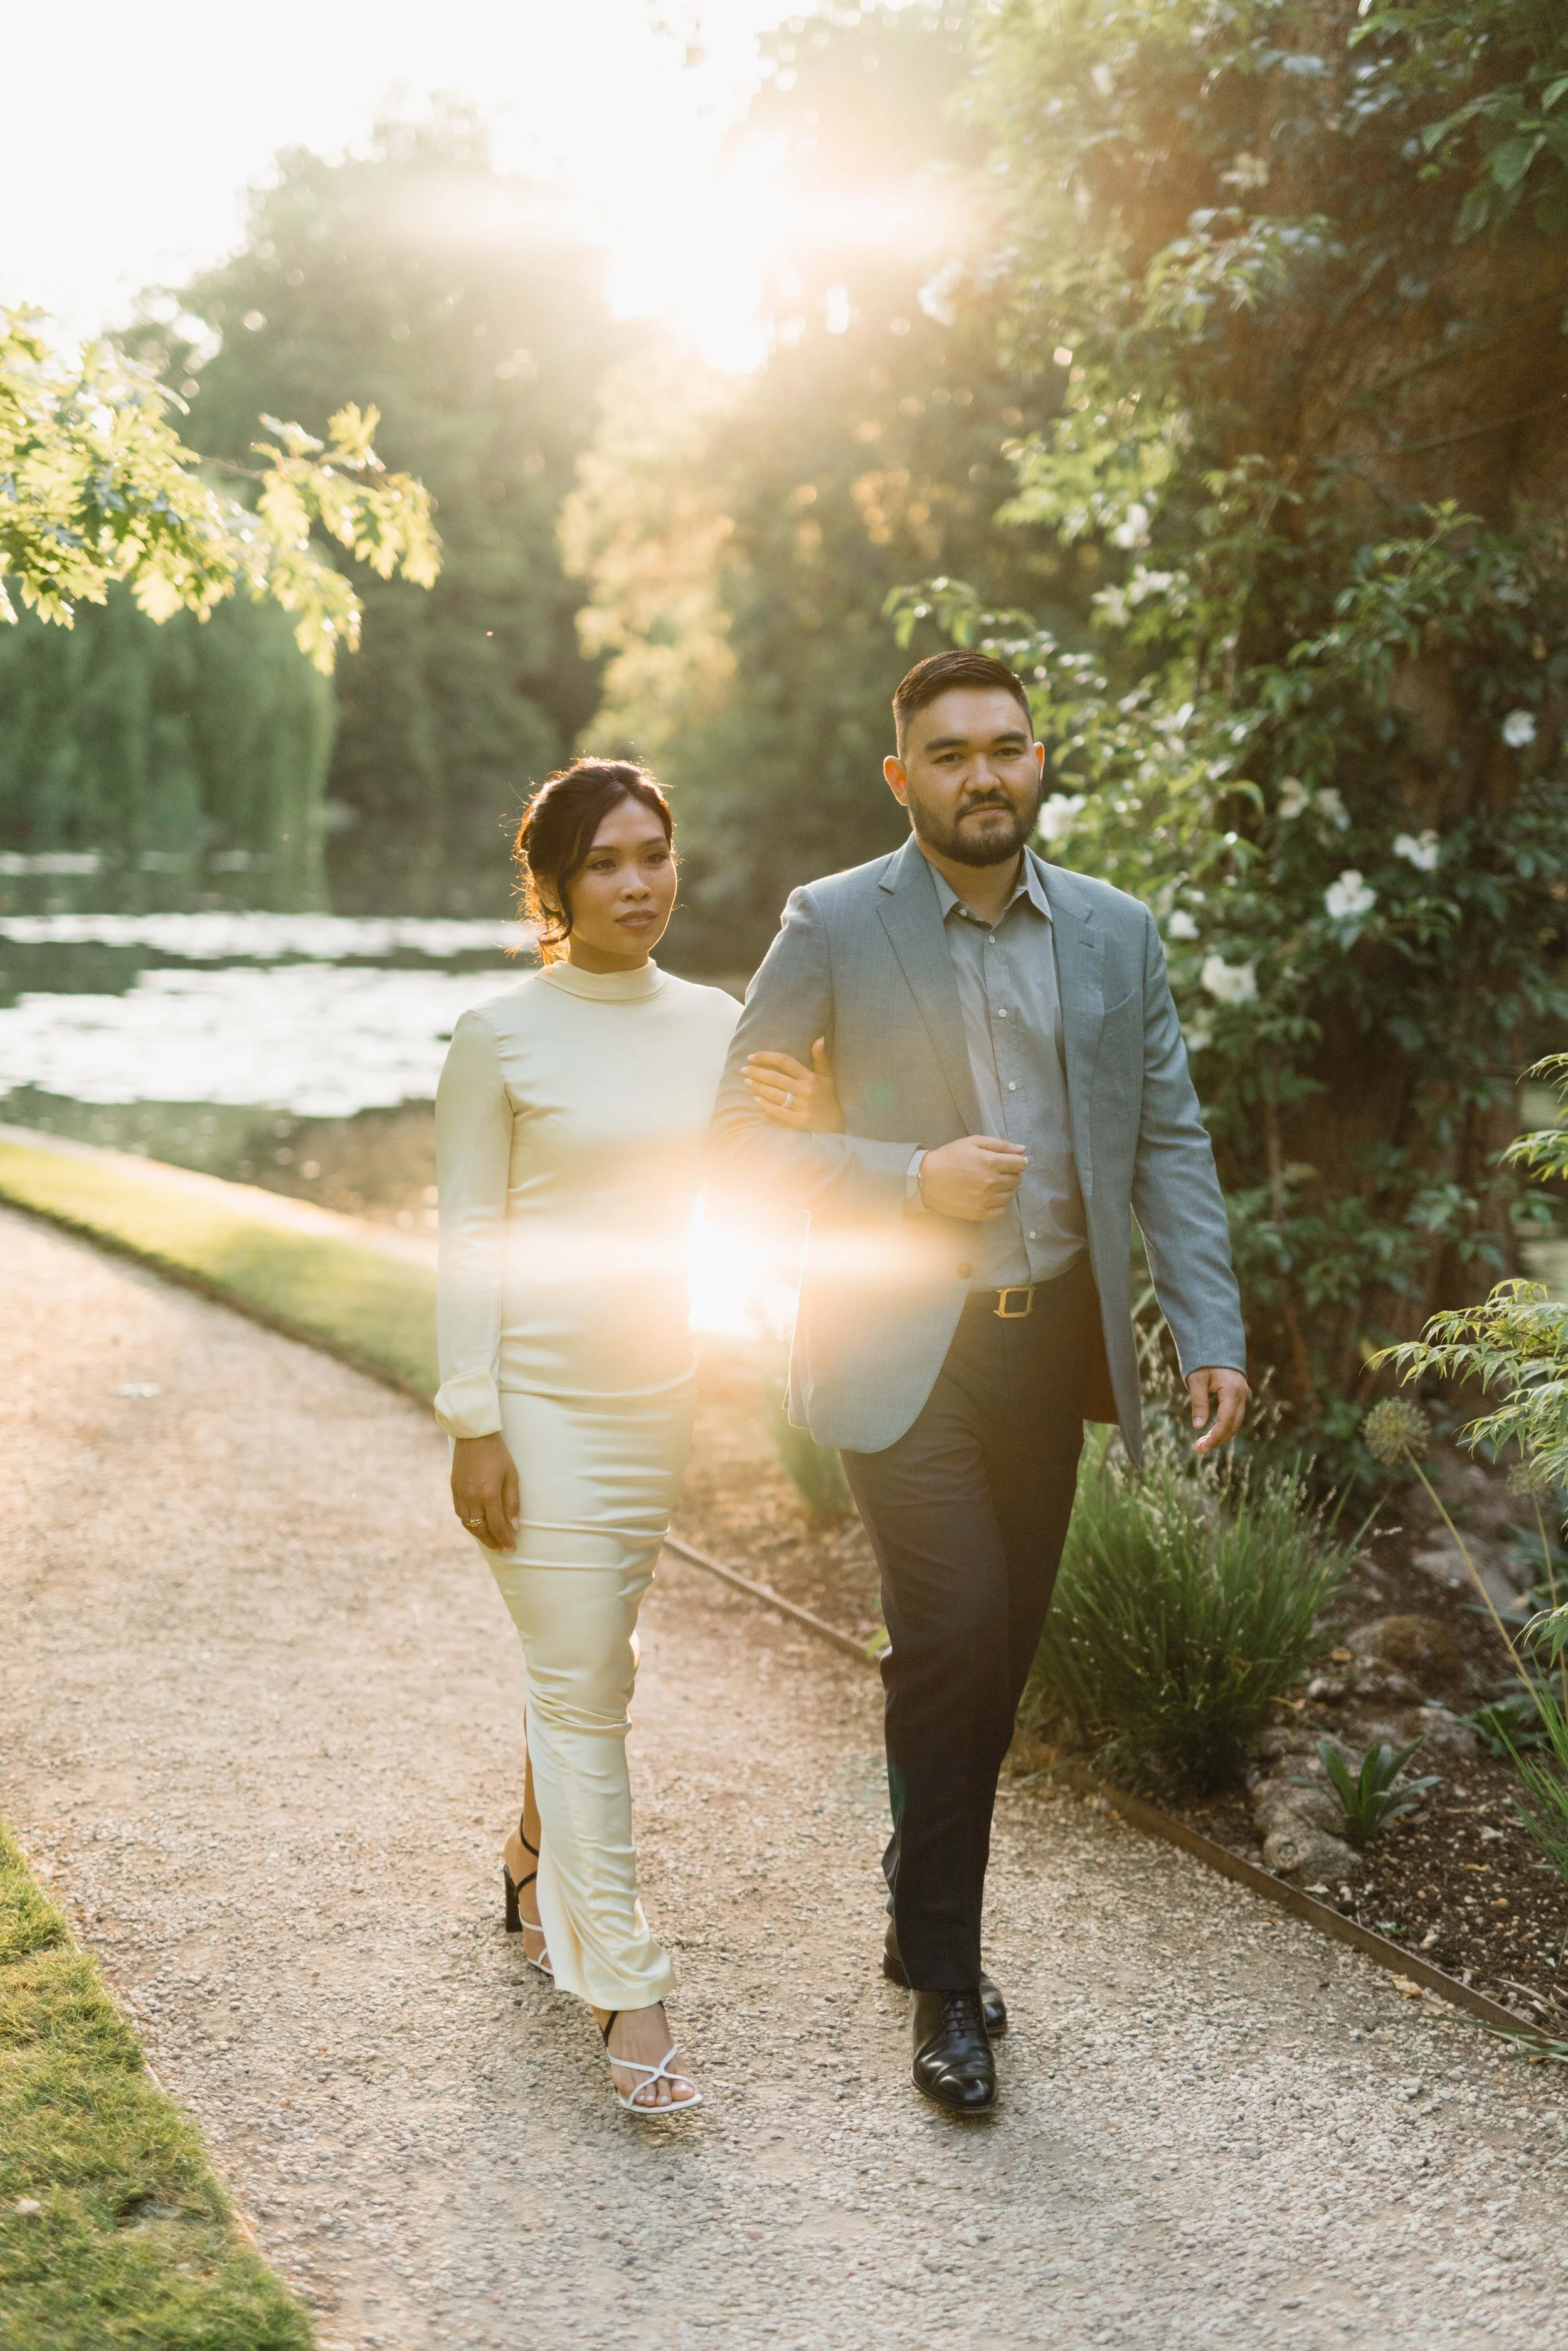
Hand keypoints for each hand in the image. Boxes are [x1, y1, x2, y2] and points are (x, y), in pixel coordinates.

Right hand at [451, 1432, 518, 1549]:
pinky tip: (477, 1524)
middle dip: (492, 1542)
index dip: (505, 1539)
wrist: (474, 1436)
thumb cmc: (498, 1454)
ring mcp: (460, 1494)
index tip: (512, 1547)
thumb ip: (512, 1502)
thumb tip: (514, 1526)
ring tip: (491, 1540)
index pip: (497, 1526)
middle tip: (502, 1548)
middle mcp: (472, 1498)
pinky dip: (469, 1523)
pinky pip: (460, 1513)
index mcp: (488, 1494)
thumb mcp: (511, 1476)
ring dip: (480, 1535)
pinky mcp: (454, 1489)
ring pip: (468, 1524)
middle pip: (480, 1530)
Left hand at [744, 1038, 843, 1132]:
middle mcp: (805, 1090)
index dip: (766, 1057)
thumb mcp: (827, 1075)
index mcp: (810, 1077)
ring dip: (758, 1087)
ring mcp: (801, 1106)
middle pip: (776, 1078)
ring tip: (746, 1082)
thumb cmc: (827, 1096)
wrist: (834, 1123)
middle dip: (757, 1072)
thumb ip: (820, 1057)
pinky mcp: (797, 1120)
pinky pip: (777, 1111)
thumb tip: (819, 1038)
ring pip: (774, 1094)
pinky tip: (756, 1099)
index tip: (752, 1056)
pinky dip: (765, 1105)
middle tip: (744, 1069)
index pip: (785, 1062)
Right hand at [917, 1135, 1027, 1220]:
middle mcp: (991, 1182)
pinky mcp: (979, 1213)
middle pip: (1017, 1180)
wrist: (926, 1179)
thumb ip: (1000, 1145)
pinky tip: (986, 1196)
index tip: (1009, 1162)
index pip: (1021, 1164)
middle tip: (996, 1171)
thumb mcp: (972, 1142)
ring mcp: (986, 1200)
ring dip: (1005, 1189)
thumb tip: (1023, 1149)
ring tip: (989, 1183)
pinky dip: (998, 1204)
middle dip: (1011, 1174)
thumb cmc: (949, 1157)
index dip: (1017, 1161)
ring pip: (1010, 1195)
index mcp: (990, 1162)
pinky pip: (1001, 1210)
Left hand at [1189, 1367, 1249, 1455]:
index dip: (1215, 1437)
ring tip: (1202, 1444)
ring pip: (1235, 1423)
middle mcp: (1241, 1394)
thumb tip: (1198, 1426)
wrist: (1216, 1345)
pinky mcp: (1239, 1397)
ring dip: (1220, 1435)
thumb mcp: (1196, 1380)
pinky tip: (1210, 1433)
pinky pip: (1234, 1417)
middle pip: (1233, 1425)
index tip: (1203, 1447)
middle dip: (1217, 1439)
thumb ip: (1198, 1403)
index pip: (1226, 1421)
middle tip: (1199, 1449)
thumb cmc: (1204, 1361)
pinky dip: (1223, 1427)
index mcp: (1232, 1390)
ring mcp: (1243, 1396)